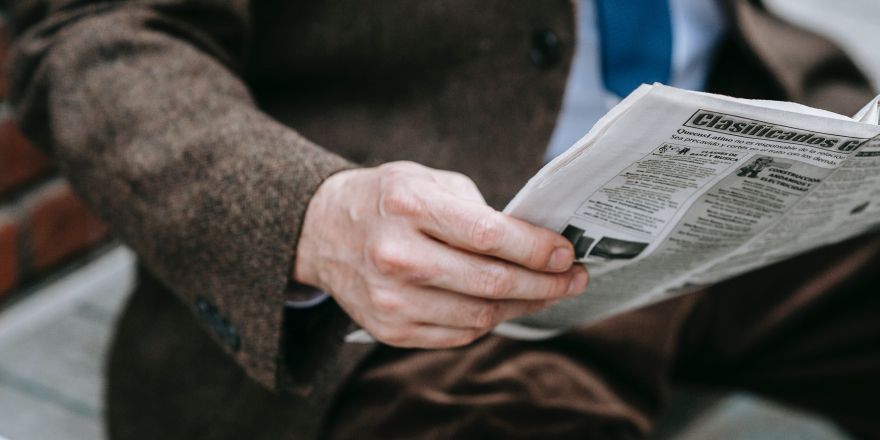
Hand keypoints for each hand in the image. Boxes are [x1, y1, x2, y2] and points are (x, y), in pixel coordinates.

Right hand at [294, 161, 587, 347]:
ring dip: (523, 305)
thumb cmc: (387, 199)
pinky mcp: (389, 329)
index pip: (489, 236)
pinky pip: (458, 335)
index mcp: (409, 207)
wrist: (323, 231)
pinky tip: (504, 304)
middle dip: (545, 283)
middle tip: (574, 278)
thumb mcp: (428, 179)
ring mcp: (390, 299)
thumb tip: (535, 244)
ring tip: (545, 291)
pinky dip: (489, 321)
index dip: (537, 249)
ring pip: (479, 316)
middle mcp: (396, 255)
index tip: (567, 252)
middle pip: (490, 282)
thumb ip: (478, 209)